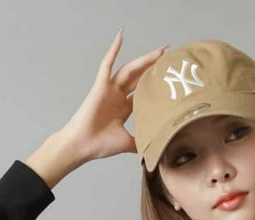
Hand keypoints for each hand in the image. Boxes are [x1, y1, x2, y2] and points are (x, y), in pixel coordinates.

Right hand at [61, 30, 167, 164]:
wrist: (83, 145)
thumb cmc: (101, 145)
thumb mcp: (128, 142)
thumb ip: (141, 141)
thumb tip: (156, 148)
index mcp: (124, 108)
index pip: (144, 92)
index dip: (156, 85)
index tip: (171, 79)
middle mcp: (118, 96)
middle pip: (140, 78)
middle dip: (154, 68)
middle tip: (170, 58)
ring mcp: (110, 89)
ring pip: (130, 70)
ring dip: (144, 60)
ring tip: (160, 51)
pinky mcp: (100, 85)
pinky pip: (107, 64)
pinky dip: (113, 50)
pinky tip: (121, 36)